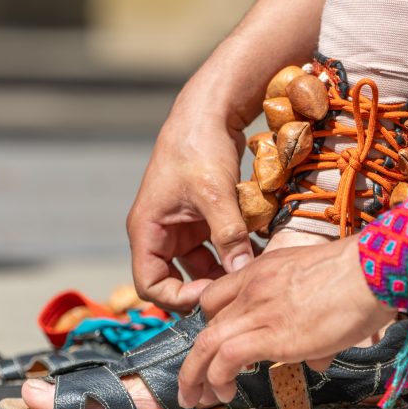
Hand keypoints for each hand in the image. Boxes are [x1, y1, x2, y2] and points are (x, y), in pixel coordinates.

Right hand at [127, 86, 255, 310]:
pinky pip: (216, 245)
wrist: (208, 111)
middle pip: (177, 279)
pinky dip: (234, 251)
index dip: (177, 298)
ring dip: (225, 270)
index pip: (149, 285)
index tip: (211, 295)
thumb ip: (228, 236)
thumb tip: (242, 273)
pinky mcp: (201, 215)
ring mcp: (181, 224)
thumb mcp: (215, 194)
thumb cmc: (199, 147)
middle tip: (238, 290)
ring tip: (253, 272)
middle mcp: (161, 231)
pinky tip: (259, 252)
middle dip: (206, 287)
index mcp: (148, 230)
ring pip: (201, 264)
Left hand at [177, 235, 396, 406]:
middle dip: (197, 354)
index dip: (212, 322)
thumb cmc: (362, 275)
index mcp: (264, 269)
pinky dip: (217, 378)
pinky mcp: (271, 335)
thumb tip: (316, 358)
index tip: (214, 344)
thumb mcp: (324, 286)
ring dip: (196, 375)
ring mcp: (259, 310)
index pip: (219, 294)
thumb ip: (312, 322)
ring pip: (206, 343)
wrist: (371, 271)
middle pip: (206, 320)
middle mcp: (253, 287)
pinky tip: (225, 392)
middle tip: (197, 379)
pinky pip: (226, 358)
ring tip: (197, 398)